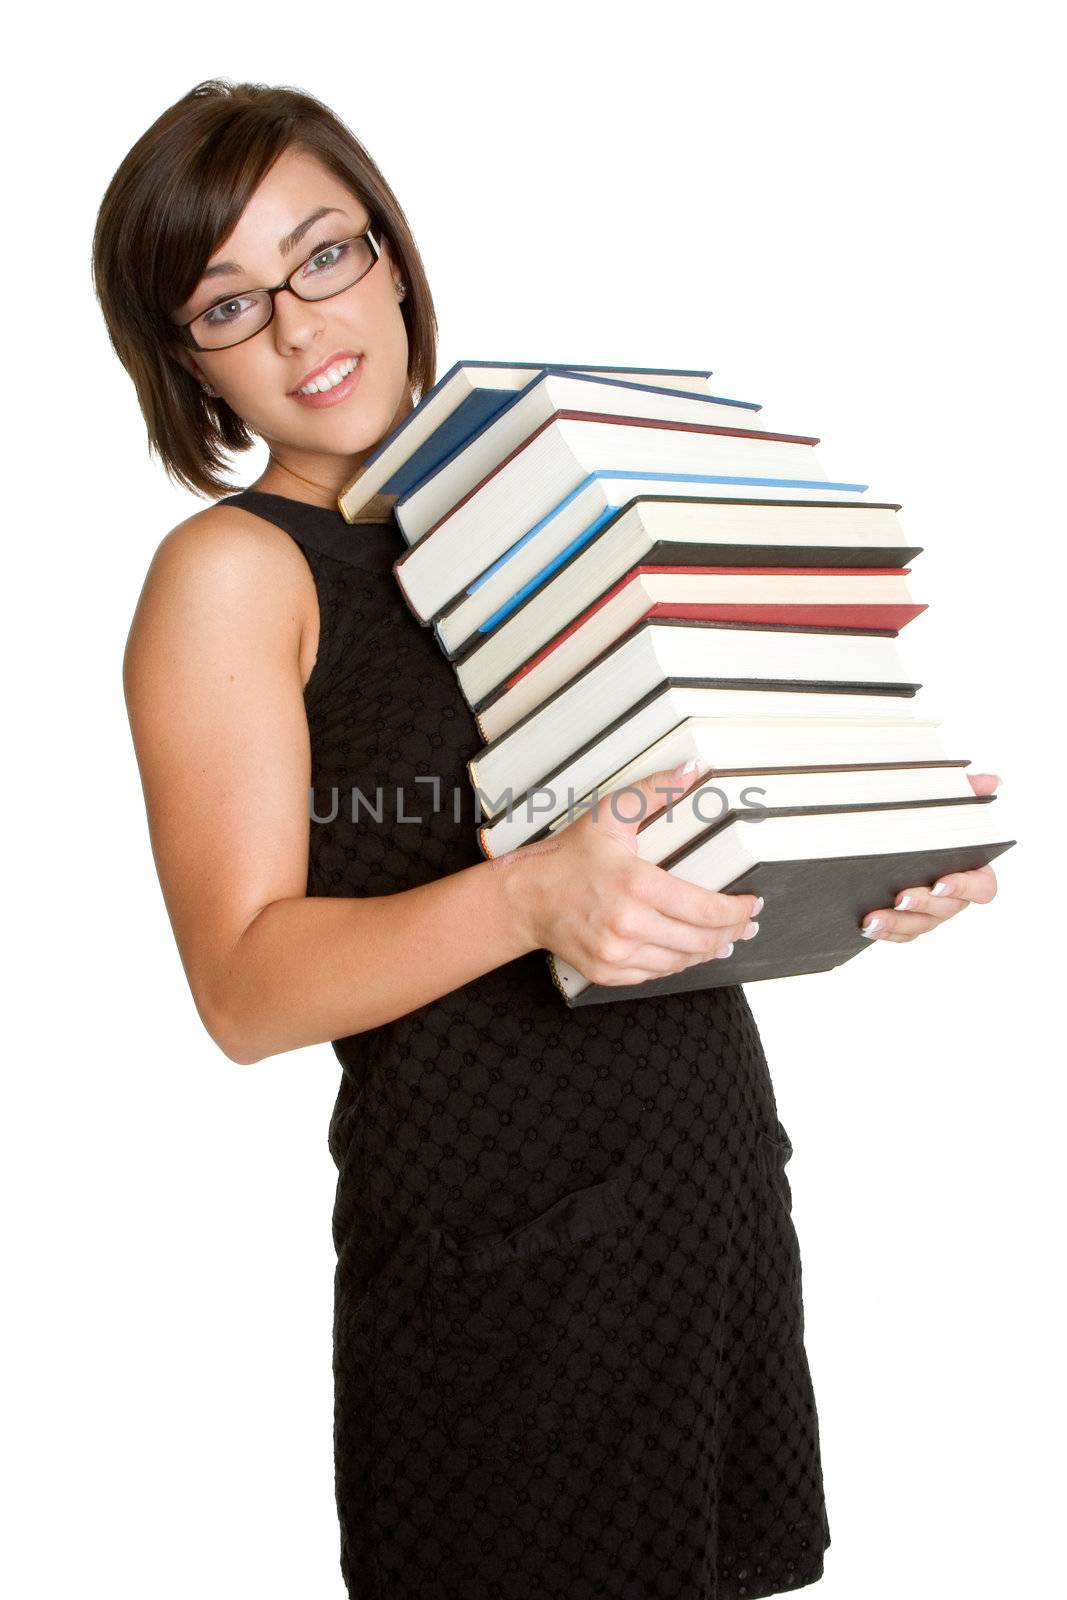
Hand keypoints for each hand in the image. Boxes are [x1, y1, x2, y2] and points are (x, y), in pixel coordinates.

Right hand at [495, 761, 761, 985]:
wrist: (526, 896)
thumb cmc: (569, 856)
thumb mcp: (611, 815)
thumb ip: (654, 791)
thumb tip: (692, 770)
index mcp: (636, 885)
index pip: (705, 909)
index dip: (737, 910)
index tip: (752, 904)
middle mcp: (628, 925)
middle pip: (701, 940)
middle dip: (732, 932)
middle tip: (747, 923)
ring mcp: (617, 953)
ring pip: (682, 961)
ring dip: (709, 951)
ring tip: (725, 939)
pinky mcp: (608, 971)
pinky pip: (657, 974)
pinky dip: (677, 963)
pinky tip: (688, 951)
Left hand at [860, 772, 1001, 943]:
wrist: (888, 833)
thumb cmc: (924, 819)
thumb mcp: (943, 802)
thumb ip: (967, 793)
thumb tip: (991, 781)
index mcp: (971, 869)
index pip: (983, 887)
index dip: (964, 887)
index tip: (941, 882)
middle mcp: (953, 896)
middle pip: (947, 910)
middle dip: (923, 905)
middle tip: (901, 896)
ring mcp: (930, 912)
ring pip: (920, 925)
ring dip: (898, 923)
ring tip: (873, 918)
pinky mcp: (905, 921)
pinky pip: (899, 934)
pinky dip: (884, 931)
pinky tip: (865, 925)